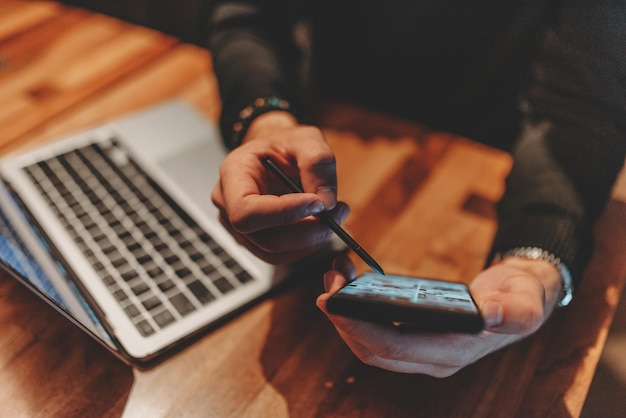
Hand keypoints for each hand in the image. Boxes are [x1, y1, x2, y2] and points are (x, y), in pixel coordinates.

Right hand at [212, 111, 348, 263]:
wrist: (276, 153)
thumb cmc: (286, 144)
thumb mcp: (307, 139)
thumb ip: (318, 162)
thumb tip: (326, 202)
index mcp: (233, 173)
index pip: (247, 211)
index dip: (284, 213)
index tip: (318, 203)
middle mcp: (228, 204)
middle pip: (264, 238)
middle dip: (307, 231)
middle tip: (337, 212)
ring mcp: (237, 226)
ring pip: (274, 252)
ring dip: (310, 240)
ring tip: (333, 215)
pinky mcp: (254, 240)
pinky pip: (280, 255)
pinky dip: (306, 245)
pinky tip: (320, 224)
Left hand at [316, 254, 561, 376]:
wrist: (519, 301)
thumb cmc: (522, 299)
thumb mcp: (525, 302)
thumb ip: (512, 312)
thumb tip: (487, 314)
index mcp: (453, 352)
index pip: (394, 348)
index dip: (359, 327)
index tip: (333, 302)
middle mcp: (432, 359)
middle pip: (373, 350)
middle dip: (343, 320)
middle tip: (327, 284)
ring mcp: (422, 351)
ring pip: (370, 343)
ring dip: (346, 315)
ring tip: (334, 277)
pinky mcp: (415, 337)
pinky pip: (377, 331)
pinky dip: (358, 311)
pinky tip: (350, 284)